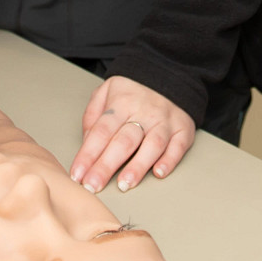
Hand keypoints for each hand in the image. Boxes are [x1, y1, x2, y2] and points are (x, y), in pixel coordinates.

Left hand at [70, 76, 194, 193]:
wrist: (169, 74)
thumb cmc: (132, 91)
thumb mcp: (106, 91)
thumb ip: (93, 115)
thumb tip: (87, 143)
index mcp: (122, 103)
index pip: (101, 131)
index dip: (88, 154)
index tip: (77, 175)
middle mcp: (144, 112)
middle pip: (124, 141)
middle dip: (106, 166)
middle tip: (93, 186)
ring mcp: (165, 121)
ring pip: (152, 145)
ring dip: (137, 166)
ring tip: (124, 185)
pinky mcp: (183, 129)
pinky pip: (178, 146)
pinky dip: (170, 160)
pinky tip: (159, 173)